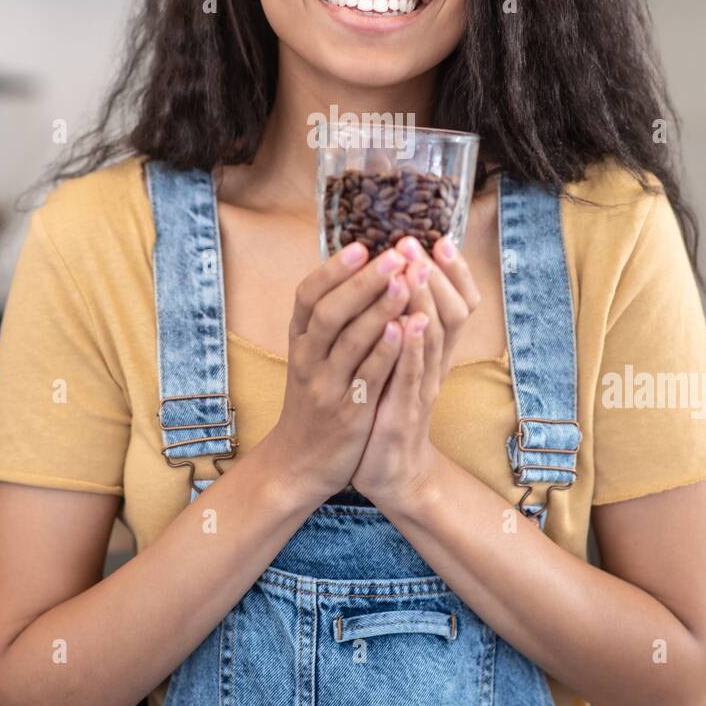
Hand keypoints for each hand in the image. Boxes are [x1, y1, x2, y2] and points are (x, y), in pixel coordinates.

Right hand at [267, 240, 412, 503]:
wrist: (301, 460)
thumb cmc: (314, 396)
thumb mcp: (311, 354)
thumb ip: (328, 317)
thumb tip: (354, 266)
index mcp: (299, 339)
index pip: (308, 294)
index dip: (333, 269)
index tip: (362, 244)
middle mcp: (307, 358)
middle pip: (330, 311)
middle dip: (364, 281)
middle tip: (396, 255)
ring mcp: (325, 386)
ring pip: (349, 341)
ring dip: (379, 308)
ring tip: (406, 280)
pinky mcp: (347, 412)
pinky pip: (367, 377)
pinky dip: (385, 351)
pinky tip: (405, 328)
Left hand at [350, 235, 480, 506]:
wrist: (391, 471)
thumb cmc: (390, 407)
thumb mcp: (402, 361)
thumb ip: (404, 321)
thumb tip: (398, 275)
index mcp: (434, 351)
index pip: (459, 303)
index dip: (455, 273)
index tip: (442, 239)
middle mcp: (436, 365)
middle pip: (452, 313)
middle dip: (435, 277)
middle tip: (417, 245)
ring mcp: (424, 388)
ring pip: (433, 339)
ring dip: (424, 303)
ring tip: (414, 270)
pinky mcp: (405, 412)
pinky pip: (412, 377)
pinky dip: (411, 349)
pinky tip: (405, 324)